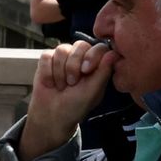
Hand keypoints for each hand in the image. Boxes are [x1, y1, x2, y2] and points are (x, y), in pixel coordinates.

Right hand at [20, 39, 115, 159]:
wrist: (52, 115)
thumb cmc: (75, 106)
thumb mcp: (93, 92)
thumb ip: (103, 72)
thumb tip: (114, 53)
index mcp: (97, 65)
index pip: (99, 47)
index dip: (92, 55)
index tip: (86, 71)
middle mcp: (81, 58)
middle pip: (80, 45)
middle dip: (73, 65)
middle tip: (72, 82)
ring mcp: (64, 58)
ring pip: (62, 49)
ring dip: (59, 71)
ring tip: (61, 85)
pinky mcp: (47, 60)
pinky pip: (47, 56)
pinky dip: (47, 71)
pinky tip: (50, 83)